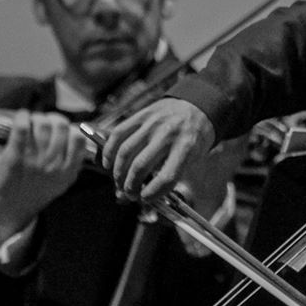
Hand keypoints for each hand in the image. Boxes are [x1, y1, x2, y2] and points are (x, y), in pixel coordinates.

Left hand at [0, 111, 85, 244]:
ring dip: (36, 117)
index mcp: (68, 171)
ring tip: (30, 122)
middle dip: (52, 118)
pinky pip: (21, 130)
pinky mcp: (13, 158)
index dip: (70, 128)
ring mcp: (33, 161)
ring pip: (42, 124)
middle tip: (43, 122)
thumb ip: (72, 162)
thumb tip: (77, 133)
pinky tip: (21, 117)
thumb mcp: (62, 182)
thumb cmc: (36, 191)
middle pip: (60, 126)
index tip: (60, 129)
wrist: (11, 210)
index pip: (78, 138)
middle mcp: (53, 165)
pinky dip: (22, 118)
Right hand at [100, 98, 215, 201]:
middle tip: (130, 195)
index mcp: (187, 147)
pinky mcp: (141, 116)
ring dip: (118, 173)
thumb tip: (147, 195)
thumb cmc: (195, 137)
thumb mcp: (195, 157)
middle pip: (141, 166)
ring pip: (125, 151)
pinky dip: (109, 151)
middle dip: (131, 186)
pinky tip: (108, 164)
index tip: (145, 199)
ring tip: (120, 184)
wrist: (197, 106)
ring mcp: (152, 123)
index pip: (167, 177)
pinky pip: (118, 134)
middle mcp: (168, 134)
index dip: (152, 193)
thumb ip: (173, 174)